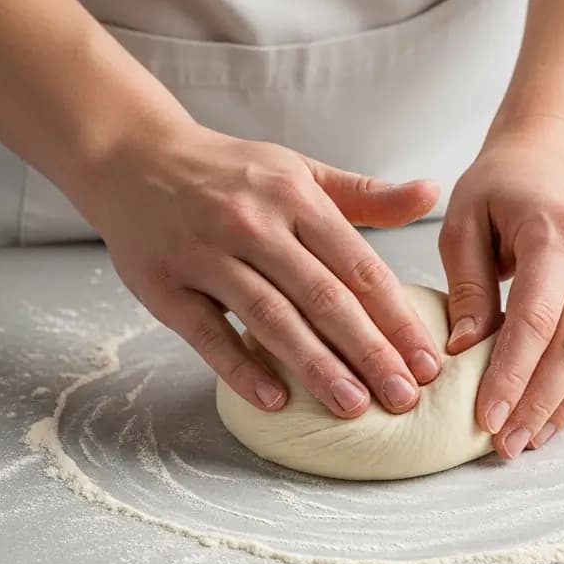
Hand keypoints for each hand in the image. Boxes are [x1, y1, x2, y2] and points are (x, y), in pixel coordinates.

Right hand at [87, 123, 442, 417]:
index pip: (358, 267)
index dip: (397, 318)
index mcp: (295, 199)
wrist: (132, 156)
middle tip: (404, 398)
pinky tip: (276, 400)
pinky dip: (241, 368)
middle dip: (369, 352)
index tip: (429, 362)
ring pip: (271, 318)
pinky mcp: (166, 286)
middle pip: (323, 297)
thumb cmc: (230, 174)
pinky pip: (208, 334)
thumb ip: (365, 195)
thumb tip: (431, 194)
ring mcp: (206, 255)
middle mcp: (254, 224)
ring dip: (316, 366)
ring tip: (353, 406)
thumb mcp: (299, 172)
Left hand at [439, 120, 563, 457]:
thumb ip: (467, 285)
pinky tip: (551, 418)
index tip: (486, 417)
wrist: (556, 156)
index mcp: (555, 231)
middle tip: (504, 443)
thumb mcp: (463, 221)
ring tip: (527, 440)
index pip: (537, 318)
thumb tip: (462, 351)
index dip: (512, 374)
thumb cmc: (502, 187)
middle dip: (538, 402)